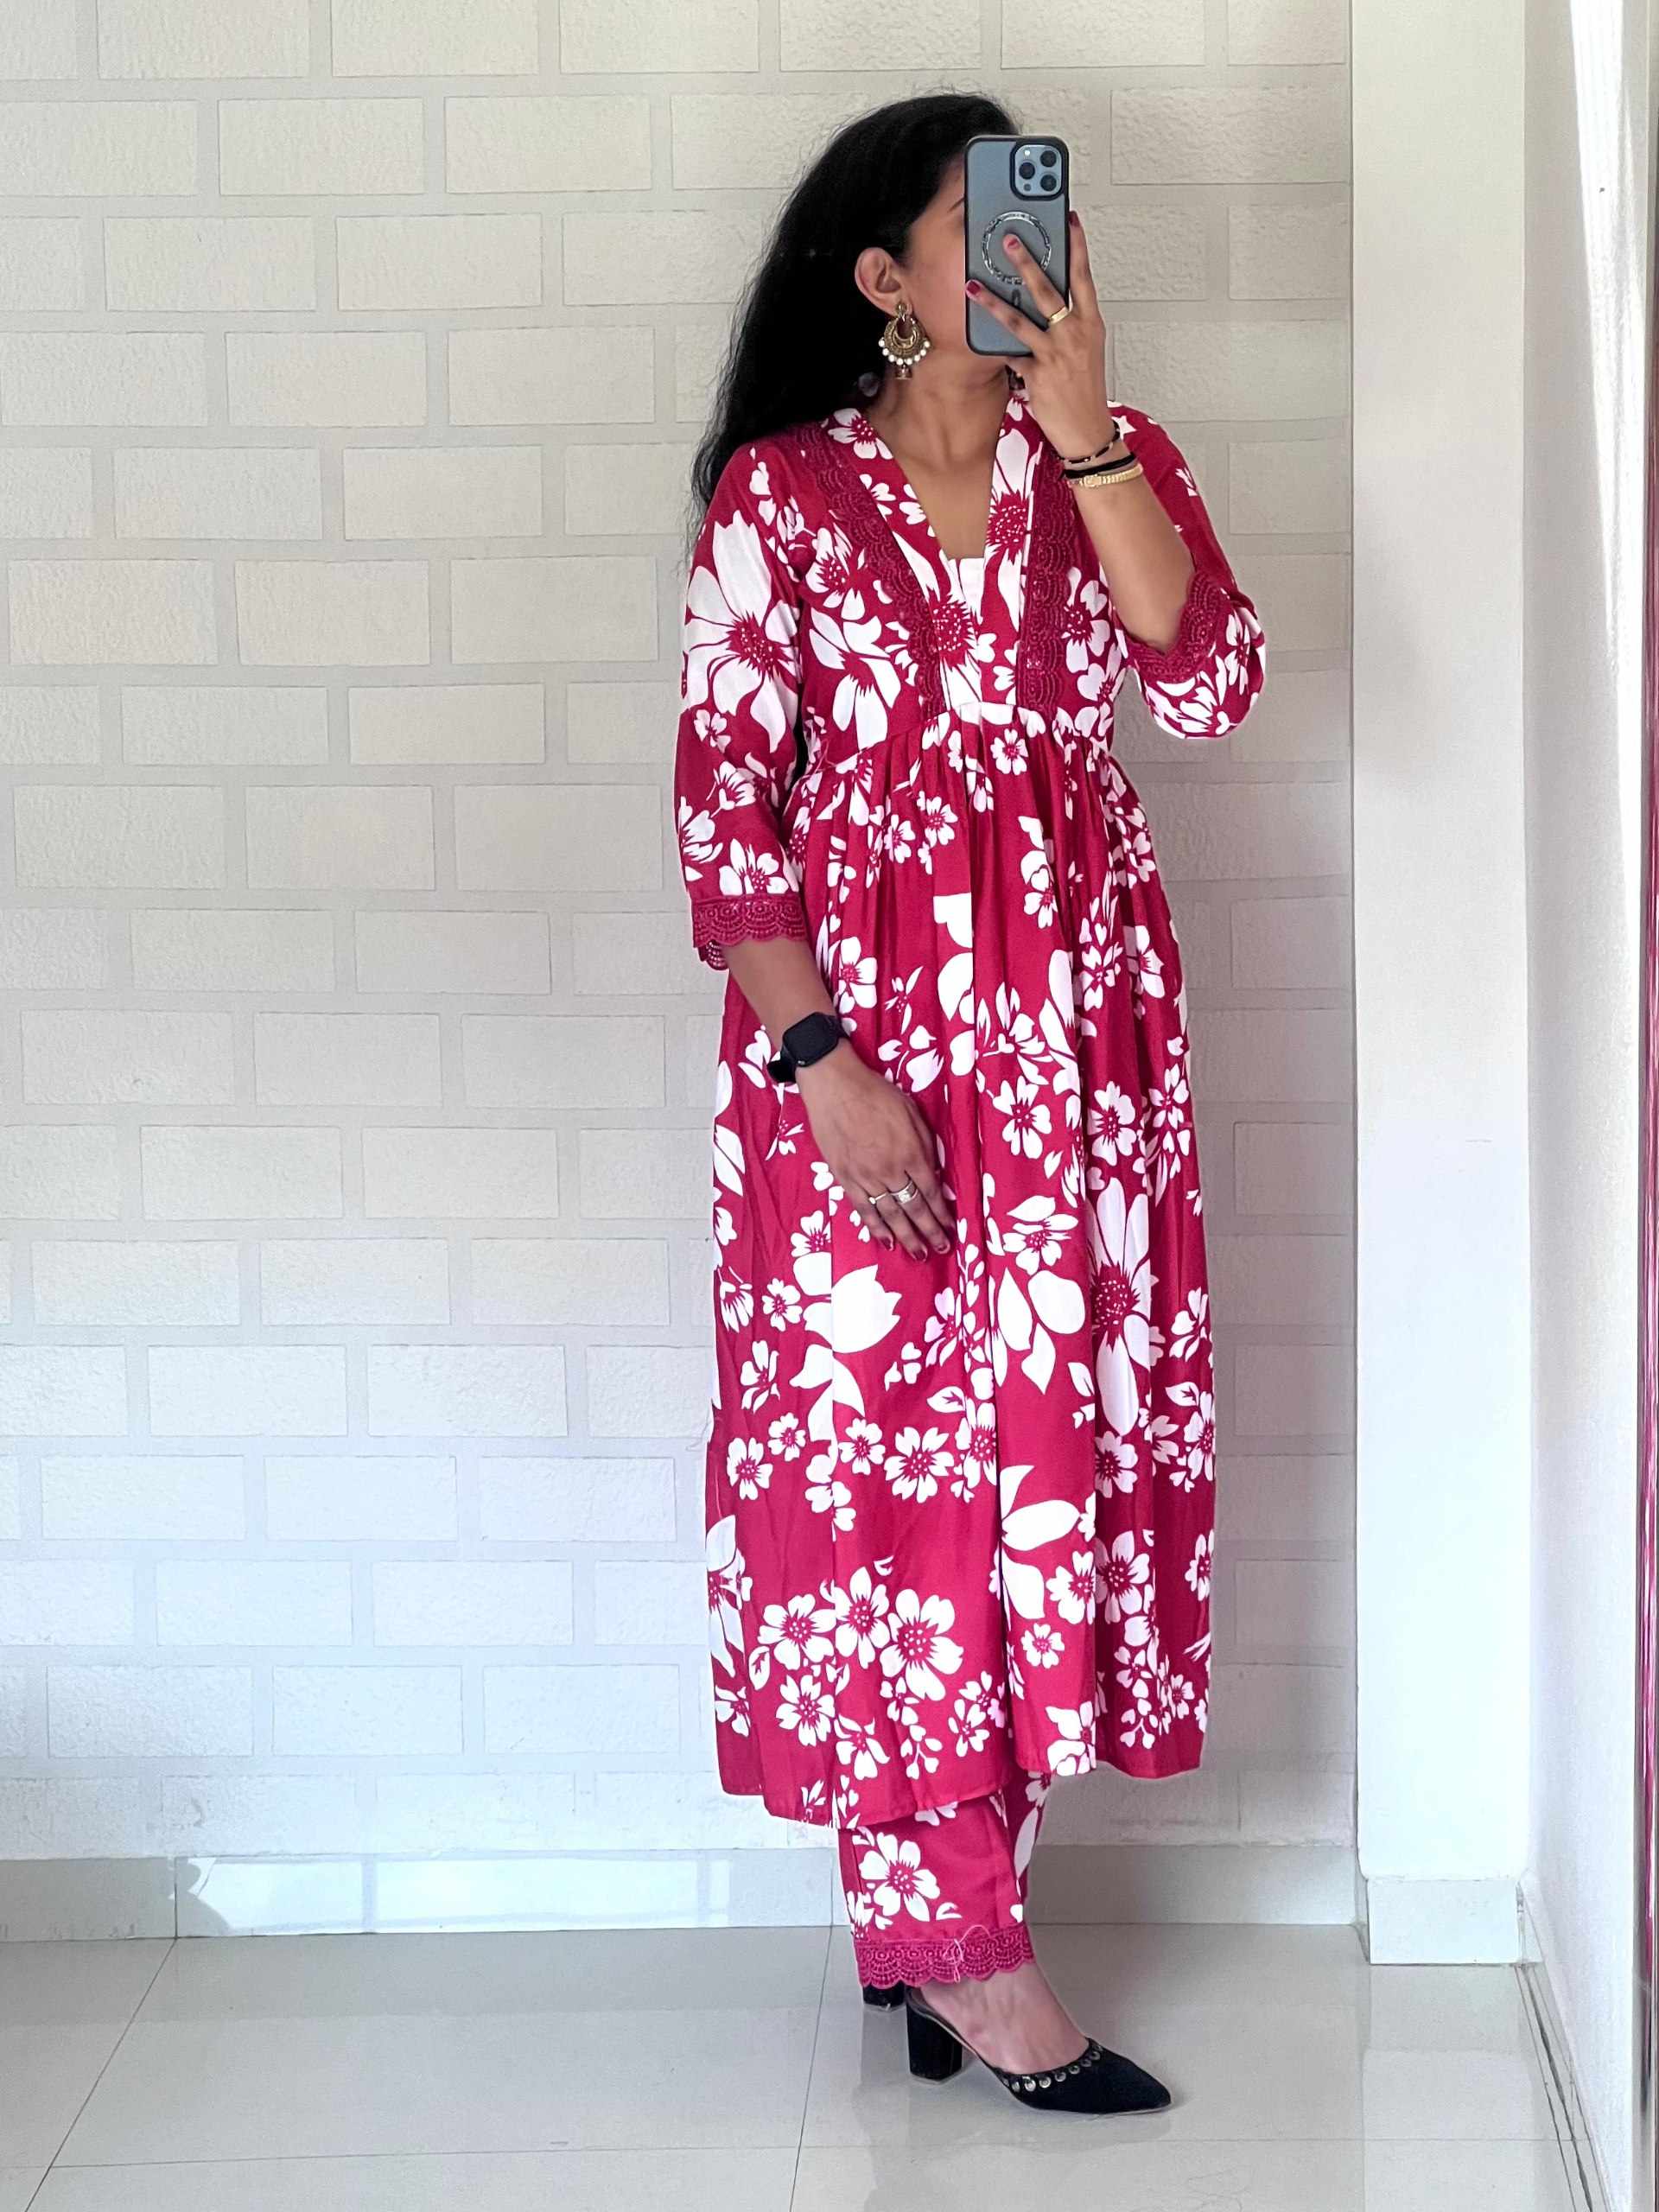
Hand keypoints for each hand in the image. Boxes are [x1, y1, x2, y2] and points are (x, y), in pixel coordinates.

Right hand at [796, 1045, 955, 1259]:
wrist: (835, 1087)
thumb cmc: (876, 1094)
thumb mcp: (912, 1113)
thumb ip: (925, 1145)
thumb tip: (933, 1173)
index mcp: (911, 1152)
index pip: (931, 1191)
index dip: (942, 1213)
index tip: (950, 1227)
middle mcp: (891, 1170)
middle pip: (914, 1208)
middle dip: (930, 1231)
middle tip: (940, 1249)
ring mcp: (866, 1177)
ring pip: (890, 1214)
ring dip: (906, 1236)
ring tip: (918, 1254)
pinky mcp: (845, 1178)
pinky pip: (863, 1209)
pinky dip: (875, 1228)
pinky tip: (886, 1241)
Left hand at [967, 210, 1116, 462]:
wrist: (1088, 431)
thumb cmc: (1085, 389)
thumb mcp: (1086, 348)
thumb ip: (1071, 321)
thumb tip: (1052, 297)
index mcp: (1089, 323)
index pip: (1083, 276)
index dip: (1077, 246)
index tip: (1069, 219)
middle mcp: (1073, 334)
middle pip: (1048, 289)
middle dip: (1026, 261)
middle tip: (1008, 237)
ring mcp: (1055, 354)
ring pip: (1020, 320)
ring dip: (993, 301)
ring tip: (973, 284)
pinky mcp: (1037, 375)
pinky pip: (1010, 354)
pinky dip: (993, 343)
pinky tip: (974, 331)